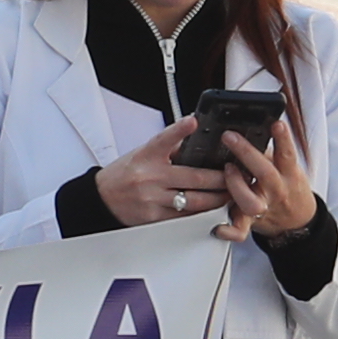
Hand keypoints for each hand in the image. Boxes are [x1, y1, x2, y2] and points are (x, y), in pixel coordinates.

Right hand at [93, 121, 228, 229]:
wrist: (100, 200)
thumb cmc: (124, 174)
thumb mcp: (142, 154)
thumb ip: (169, 149)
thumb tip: (196, 137)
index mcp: (146, 157)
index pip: (164, 139)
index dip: (179, 129)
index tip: (193, 120)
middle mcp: (149, 177)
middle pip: (195, 177)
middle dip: (221, 178)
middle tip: (237, 174)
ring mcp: (152, 199)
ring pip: (196, 200)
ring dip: (218, 197)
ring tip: (230, 193)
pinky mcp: (154, 218)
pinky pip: (186, 216)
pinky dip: (202, 212)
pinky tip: (212, 208)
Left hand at [207, 123, 314, 241]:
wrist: (298, 220)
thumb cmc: (286, 186)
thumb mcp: (286, 166)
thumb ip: (269, 152)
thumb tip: (247, 127)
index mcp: (287, 173)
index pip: (287, 153)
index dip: (283, 139)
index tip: (276, 123)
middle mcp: (276, 190)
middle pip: (265, 173)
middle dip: (247, 154)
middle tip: (230, 137)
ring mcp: (263, 206)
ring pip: (251, 202)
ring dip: (236, 186)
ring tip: (226, 170)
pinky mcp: (251, 222)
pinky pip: (240, 231)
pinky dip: (228, 229)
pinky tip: (217, 226)